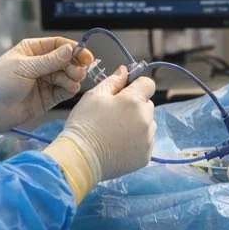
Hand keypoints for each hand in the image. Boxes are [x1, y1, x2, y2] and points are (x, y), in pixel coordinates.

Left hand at [0, 37, 93, 130]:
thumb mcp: (24, 67)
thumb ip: (49, 60)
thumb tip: (71, 49)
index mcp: (33, 50)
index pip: (59, 45)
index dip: (74, 49)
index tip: (85, 56)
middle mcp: (42, 64)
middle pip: (67, 60)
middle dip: (75, 64)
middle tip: (78, 72)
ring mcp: (45, 81)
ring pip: (68, 75)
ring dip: (74, 77)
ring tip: (73, 81)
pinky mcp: (48, 98)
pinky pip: (64, 90)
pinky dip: (70, 89)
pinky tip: (71, 89)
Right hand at [43, 66, 156, 203]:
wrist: (80, 159)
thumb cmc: (84, 124)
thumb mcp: (94, 96)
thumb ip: (113, 81)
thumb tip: (125, 70)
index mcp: (134, 101)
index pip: (148, 84)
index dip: (136, 85)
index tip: (125, 92)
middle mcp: (146, 119)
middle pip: (148, 105)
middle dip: (135, 106)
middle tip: (114, 114)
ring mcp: (147, 139)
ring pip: (148, 123)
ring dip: (137, 123)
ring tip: (116, 131)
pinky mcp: (145, 155)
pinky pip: (146, 141)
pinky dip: (136, 141)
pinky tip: (119, 144)